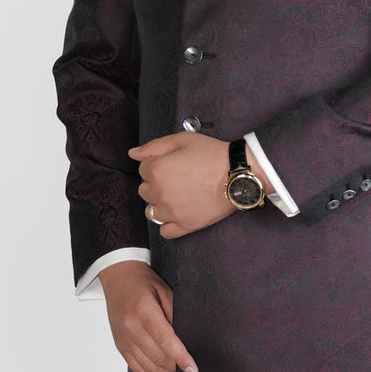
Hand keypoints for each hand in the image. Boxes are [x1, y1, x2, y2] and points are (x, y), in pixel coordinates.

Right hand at [99, 260, 197, 371]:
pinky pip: (136, 368)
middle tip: (190, 371)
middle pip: (157, 357)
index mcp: (143, 310)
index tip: (193, 370)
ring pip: (147, 367)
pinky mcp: (120, 345)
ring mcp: (123, 338)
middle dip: (176, 368)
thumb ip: (176, 315)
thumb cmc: (142, 282)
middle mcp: (130, 326)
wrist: (117, 277)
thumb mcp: (165, 291)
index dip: (181, 358)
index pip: (166, 340)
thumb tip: (188, 339)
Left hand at [128, 132, 270, 239]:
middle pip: (144, 191)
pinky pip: (165, 231)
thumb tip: (133, 153)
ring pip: (151, 212)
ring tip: (177, 196)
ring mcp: (171, 212)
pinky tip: (177, 213)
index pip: (143, 169)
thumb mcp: (182, 140)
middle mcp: (160, 193)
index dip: (156, 164)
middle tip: (176, 178)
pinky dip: (168, 224)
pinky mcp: (185, 225)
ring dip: (159, 203)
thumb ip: (153, 146)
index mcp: (156, 170)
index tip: (171, 163)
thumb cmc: (212, 154)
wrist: (237, 173)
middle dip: (156, 183)